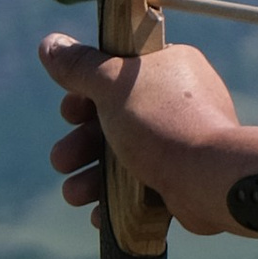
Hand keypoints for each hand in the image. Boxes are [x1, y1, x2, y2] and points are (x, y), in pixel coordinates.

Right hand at [40, 31, 246, 234]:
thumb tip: (50, 45)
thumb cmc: (160, 122)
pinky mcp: (183, 177)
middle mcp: (177, 101)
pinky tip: (98, 213)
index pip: (116, 73)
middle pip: (113, 120)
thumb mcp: (110, 85)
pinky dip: (116, 200)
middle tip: (62, 161)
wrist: (208, 178)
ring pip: (123, 157)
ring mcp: (181, 142)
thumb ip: (78, 66)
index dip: (84, 93)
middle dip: (80, 144)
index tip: (68, 112)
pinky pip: (141, 187)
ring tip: (74, 193)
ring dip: (91, 177)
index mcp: (167, 67)